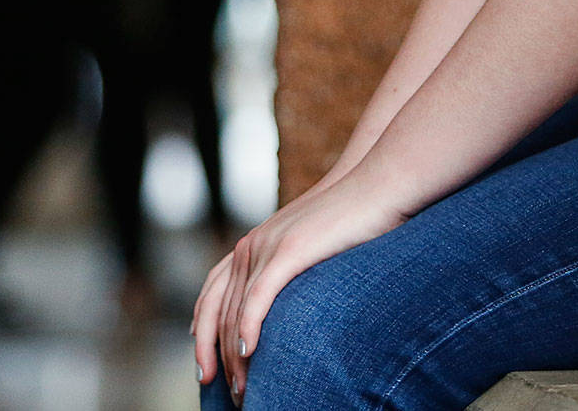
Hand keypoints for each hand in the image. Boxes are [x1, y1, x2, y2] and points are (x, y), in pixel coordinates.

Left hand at [190, 175, 408, 403]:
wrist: (375, 187)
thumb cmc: (351, 222)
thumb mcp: (310, 249)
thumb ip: (290, 273)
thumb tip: (290, 310)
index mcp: (252, 245)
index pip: (213, 295)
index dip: (202, 332)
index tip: (203, 367)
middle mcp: (250, 246)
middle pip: (218, 310)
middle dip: (215, 356)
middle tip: (226, 394)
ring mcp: (267, 247)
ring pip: (235, 311)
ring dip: (232, 356)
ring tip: (243, 391)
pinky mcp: (289, 251)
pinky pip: (258, 297)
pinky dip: (247, 328)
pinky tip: (247, 353)